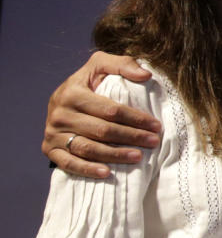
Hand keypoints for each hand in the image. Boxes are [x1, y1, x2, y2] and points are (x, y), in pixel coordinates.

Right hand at [42, 52, 160, 178]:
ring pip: (88, 148)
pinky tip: (106, 173)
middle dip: (131, 137)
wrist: (61, 99)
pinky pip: (68, 163)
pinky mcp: (49, 149)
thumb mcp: (101, 66)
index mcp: (72, 93)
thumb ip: (123, 64)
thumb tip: (146, 75)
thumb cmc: (88, 82)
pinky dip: (87, 169)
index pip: (111, 110)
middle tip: (153, 142)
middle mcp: (59, 114)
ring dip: (115, 155)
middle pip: (102, 130)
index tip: (156, 126)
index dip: (136, 118)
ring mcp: (52, 133)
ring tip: (138, 157)